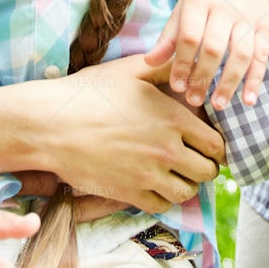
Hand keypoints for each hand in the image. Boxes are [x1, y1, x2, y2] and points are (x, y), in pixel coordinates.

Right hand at [23, 54, 223, 214]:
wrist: (52, 125)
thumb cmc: (89, 93)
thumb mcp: (129, 71)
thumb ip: (163, 67)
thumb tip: (187, 61)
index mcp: (173, 118)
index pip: (216, 144)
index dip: (216, 146)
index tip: (207, 145)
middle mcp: (167, 150)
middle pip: (207, 172)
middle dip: (204, 166)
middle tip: (193, 160)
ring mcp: (148, 175)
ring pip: (186, 192)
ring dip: (185, 184)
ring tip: (175, 174)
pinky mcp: (129, 193)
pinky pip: (161, 205)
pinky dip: (162, 198)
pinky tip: (154, 184)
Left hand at [148, 0, 268, 109]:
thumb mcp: (184, 8)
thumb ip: (169, 36)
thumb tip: (149, 62)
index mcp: (200, 1)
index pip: (190, 36)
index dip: (183, 63)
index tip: (177, 86)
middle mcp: (225, 9)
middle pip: (215, 47)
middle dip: (203, 76)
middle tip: (193, 100)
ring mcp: (247, 19)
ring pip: (241, 54)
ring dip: (230, 82)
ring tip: (218, 105)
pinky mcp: (264, 28)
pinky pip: (262, 56)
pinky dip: (256, 80)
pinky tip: (248, 101)